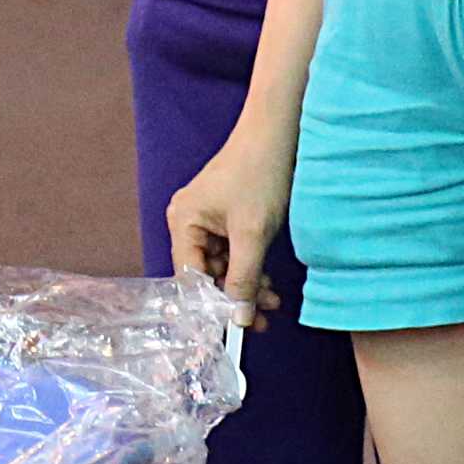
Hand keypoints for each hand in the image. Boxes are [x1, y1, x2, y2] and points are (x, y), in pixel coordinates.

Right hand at [165, 118, 294, 319]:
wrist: (280, 134)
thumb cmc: (260, 172)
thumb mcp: (253, 233)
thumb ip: (244, 278)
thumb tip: (239, 318)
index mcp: (183, 222)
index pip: (189, 277)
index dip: (210, 305)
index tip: (234, 329)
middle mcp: (188, 221)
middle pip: (206, 274)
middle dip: (235, 295)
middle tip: (262, 320)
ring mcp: (207, 218)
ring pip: (223, 266)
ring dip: (248, 284)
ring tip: (274, 301)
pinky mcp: (225, 216)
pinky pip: (233, 252)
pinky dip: (251, 267)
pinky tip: (269, 281)